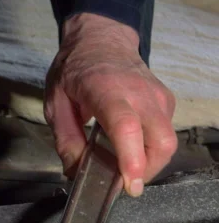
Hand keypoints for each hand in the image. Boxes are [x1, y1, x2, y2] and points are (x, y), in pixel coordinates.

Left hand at [44, 13, 176, 196]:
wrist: (100, 38)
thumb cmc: (74, 70)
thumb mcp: (55, 104)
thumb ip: (66, 141)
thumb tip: (76, 173)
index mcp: (106, 90)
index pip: (126, 127)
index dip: (131, 159)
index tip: (130, 184)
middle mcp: (139, 93)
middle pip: (160, 141)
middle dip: (146, 171)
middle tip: (123, 182)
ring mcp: (157, 96)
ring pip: (167, 141)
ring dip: (150, 163)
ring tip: (125, 165)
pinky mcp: (165, 101)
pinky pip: (166, 134)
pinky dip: (152, 149)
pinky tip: (132, 147)